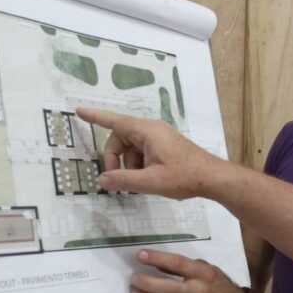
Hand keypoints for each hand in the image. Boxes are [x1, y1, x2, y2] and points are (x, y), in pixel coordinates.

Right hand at [75, 107, 213, 198]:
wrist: (213, 178)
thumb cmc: (185, 177)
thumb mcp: (151, 181)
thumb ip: (123, 180)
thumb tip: (102, 180)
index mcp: (147, 131)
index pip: (115, 121)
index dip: (96, 117)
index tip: (79, 111)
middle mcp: (152, 129)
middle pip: (121, 139)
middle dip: (116, 159)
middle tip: (118, 181)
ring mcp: (160, 137)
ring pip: (132, 148)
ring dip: (130, 165)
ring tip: (143, 182)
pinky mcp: (166, 146)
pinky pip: (143, 152)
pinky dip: (141, 165)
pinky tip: (150, 179)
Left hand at [129, 249, 245, 292]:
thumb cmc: (219, 286)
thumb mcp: (206, 269)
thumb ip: (184, 267)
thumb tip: (157, 264)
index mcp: (204, 275)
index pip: (178, 264)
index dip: (157, 259)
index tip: (140, 255)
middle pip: (168, 289)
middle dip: (147, 283)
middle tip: (134, 279)